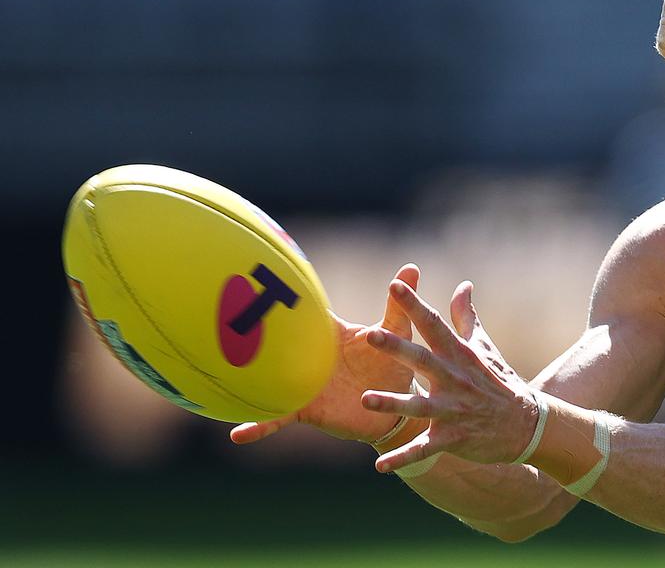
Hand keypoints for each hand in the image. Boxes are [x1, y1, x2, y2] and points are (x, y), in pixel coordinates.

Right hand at [229, 264, 422, 444]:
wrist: (396, 407)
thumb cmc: (393, 363)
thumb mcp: (396, 334)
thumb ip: (398, 304)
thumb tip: (412, 267)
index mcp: (330, 333)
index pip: (303, 314)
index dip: (279, 300)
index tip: (252, 284)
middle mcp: (310, 356)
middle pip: (275, 343)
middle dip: (249, 336)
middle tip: (216, 325)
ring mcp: (304, 382)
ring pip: (268, 380)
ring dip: (245, 380)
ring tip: (215, 382)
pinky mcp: (307, 409)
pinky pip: (278, 418)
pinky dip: (259, 426)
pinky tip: (237, 435)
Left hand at [360, 279, 540, 472]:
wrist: (526, 425)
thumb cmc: (499, 381)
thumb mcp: (485, 347)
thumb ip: (467, 317)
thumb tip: (463, 285)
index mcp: (459, 354)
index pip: (434, 324)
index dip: (414, 305)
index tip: (395, 284)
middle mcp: (455, 379)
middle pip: (423, 360)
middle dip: (397, 348)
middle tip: (370, 335)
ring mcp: (454, 409)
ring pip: (420, 406)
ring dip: (393, 403)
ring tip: (365, 400)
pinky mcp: (453, 438)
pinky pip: (425, 449)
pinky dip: (404, 458)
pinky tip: (381, 467)